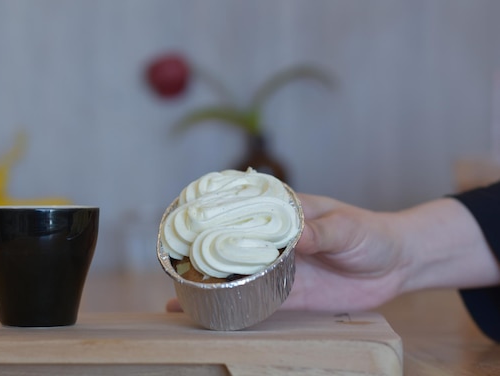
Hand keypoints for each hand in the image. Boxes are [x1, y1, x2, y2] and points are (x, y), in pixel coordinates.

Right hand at [166, 192, 404, 312]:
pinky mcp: (289, 295)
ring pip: (237, 275)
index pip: (241, 209)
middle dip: (200, 253)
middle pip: (230, 244)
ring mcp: (279, 268)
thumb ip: (321, 230)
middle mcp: (274, 240)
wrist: (396, 266)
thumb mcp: (348, 227)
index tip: (181, 220)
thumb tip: (297, 234)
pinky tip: (212, 316)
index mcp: (284, 212)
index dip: (211, 213)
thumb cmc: (371, 233)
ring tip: (178, 295)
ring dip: (210, 284)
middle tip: (169, 263)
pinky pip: (257, 302)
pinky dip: (235, 308)